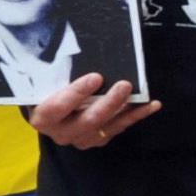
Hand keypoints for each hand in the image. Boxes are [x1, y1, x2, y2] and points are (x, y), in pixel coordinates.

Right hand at [28, 73, 156, 149]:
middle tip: (125, 84)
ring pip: (108, 126)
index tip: (95, 77)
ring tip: (146, 99)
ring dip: (129, 112)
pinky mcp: (97, 140)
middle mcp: (61, 132)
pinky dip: (135, 116)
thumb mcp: (46, 84)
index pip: (59, 106)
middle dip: (109, 102)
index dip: (77, 92)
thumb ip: (59, 76)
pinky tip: (151, 106)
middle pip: (88, 120)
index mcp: (43, 118)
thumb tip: (83, 55)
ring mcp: (80, 139)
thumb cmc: (47, 92)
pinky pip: (119, 128)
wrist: (50, 113)